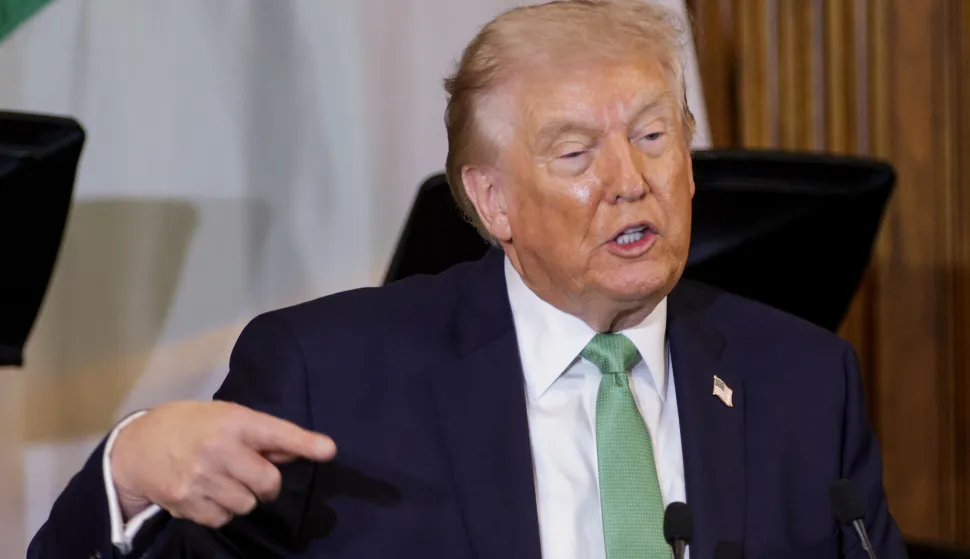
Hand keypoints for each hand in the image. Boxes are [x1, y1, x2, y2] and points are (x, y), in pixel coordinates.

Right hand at [109, 400, 336, 526]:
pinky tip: (208, 493)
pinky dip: (222, 511)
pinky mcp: (186, 503)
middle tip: (255, 477)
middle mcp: (219, 450)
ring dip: (243, 498)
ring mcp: (201, 479)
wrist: (138, 446)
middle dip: (268, 485)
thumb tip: (300, 452)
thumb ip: (262, 436)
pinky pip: (224, 519)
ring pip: (247, 505)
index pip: (276, 433)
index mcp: (233, 422)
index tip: (328, 450)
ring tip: (224, 482)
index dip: (305, 443)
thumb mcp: (226, 417)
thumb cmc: (192, 426)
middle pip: (268, 483)